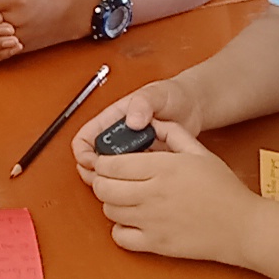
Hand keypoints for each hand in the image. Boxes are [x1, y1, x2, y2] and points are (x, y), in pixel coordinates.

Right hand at [72, 78, 201, 181]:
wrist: (194, 106)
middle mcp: (119, 137)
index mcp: (113, 119)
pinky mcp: (145, 162)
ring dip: (112, 181)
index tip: (93, 163)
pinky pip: (132, 177)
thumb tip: (132, 121)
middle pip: (93, 160)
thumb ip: (143, 103)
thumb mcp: (156, 94)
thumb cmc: (172, 95)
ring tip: (125, 184)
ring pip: (110, 172)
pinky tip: (144, 183)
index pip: (84, 138)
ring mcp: (131, 151)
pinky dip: (132, 183)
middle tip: (107, 181)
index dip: (83, 153)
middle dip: (95, 173)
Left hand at [88, 120, 257, 265]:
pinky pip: (120, 237)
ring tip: (125, 198)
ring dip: (111, 203)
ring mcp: (152, 221)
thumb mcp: (200, 152)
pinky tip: (132, 220)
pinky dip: (119, 229)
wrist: (243, 227)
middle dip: (101, 181)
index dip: (102, 162)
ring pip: (108, 211)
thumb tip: (153, 123)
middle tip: (110, 179)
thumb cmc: (225, 190)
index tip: (106, 161)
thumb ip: (173, 133)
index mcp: (163, 168)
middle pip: (103, 187)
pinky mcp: (156, 244)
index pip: (112, 164)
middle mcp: (153, 194)